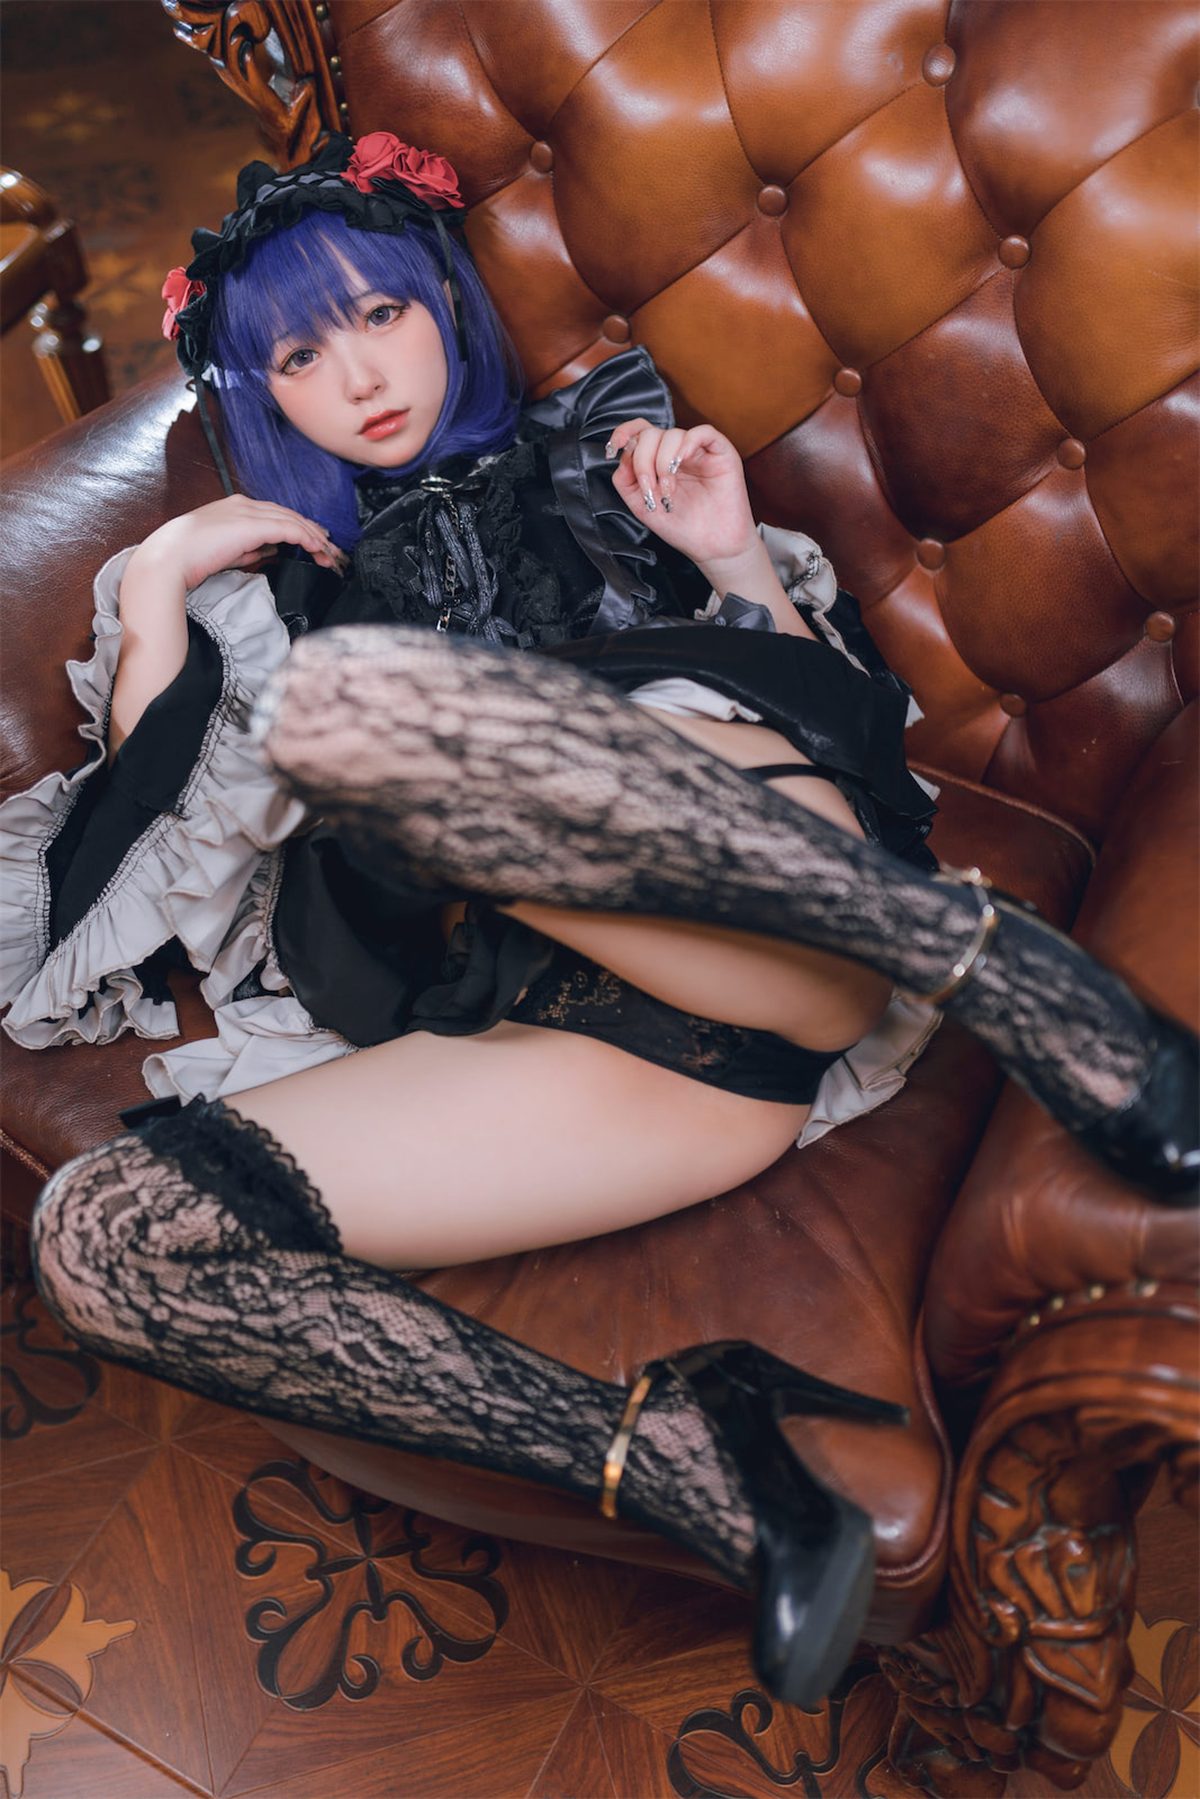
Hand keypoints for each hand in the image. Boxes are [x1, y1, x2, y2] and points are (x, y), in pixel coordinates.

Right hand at [129, 496, 347, 590]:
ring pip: (292, 519)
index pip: (277, 514)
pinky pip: (288, 527)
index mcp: (237, 508)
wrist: (170, 558)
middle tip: (331, 550)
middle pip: (289, 514)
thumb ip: (252, 548)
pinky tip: (317, 548)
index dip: (300, 529)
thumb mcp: (228, 551)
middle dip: (313, 532)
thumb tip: (273, 550)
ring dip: (315, 537)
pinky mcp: (251, 524)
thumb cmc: (191, 558)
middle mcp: (245, 504)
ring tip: (330, 553)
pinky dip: (306, 537)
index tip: (316, 544)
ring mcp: (247, 511)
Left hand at [606, 419, 756, 572]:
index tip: (614, 447)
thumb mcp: (642, 507)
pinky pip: (703, 432)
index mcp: (658, 461)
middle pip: (651, 434)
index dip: (624, 432)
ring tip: (669, 491)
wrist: (712, 547)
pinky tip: (682, 461)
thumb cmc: (682, 528)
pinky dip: (688, 443)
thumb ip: (626, 481)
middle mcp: (676, 452)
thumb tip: (622, 456)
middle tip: (650, 489)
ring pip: (673, 434)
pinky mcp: (721, 453)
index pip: (639, 432)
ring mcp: (699, 451)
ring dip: (663, 462)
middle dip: (643, 461)